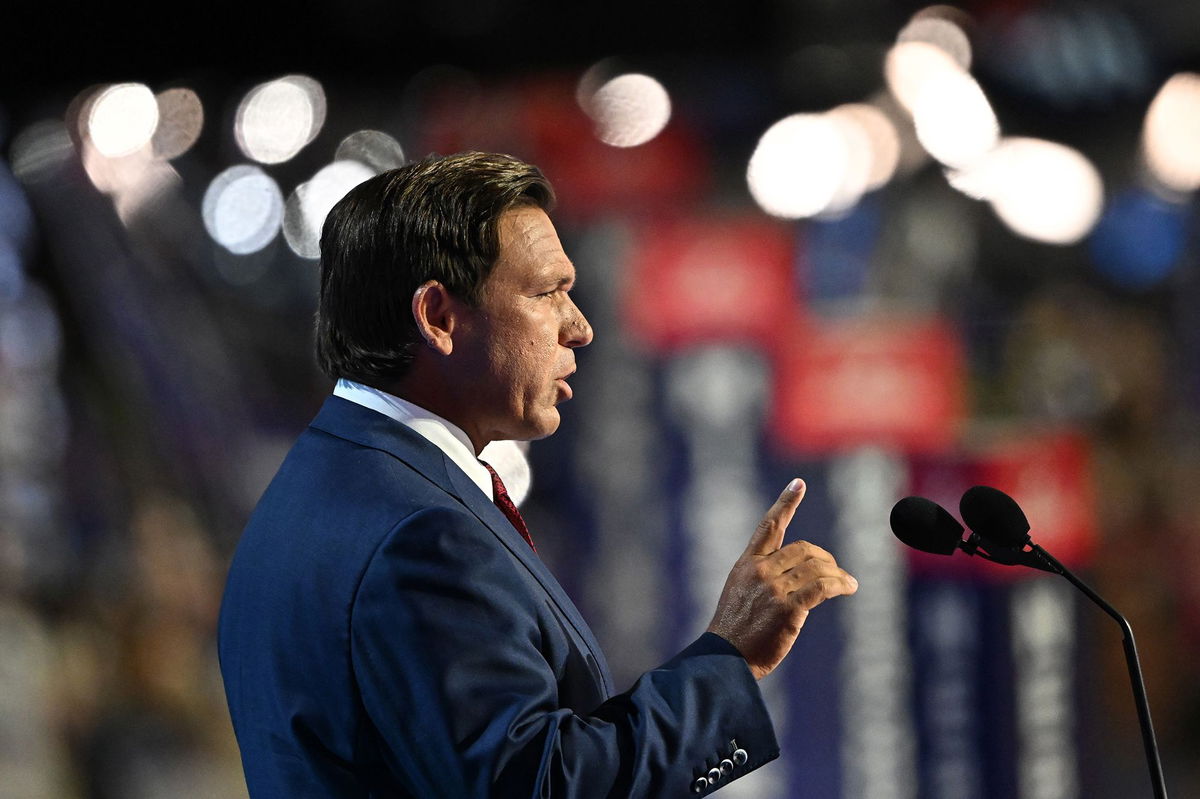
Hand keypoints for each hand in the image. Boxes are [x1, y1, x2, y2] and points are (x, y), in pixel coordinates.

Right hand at [705, 478, 858, 679]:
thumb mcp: (739, 593)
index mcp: (746, 564)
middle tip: (836, 573)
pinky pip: (823, 588)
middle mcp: (760, 570)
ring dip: (837, 574)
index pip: (768, 526)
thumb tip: (798, 573)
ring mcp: (773, 588)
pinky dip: (840, 584)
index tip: (799, 483)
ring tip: (847, 583)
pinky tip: (849, 588)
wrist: (724, 658)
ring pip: (817, 567)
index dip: (785, 502)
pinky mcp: (788, 608)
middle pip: (805, 550)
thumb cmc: (734, 632)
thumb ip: (763, 578)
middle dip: (825, 559)